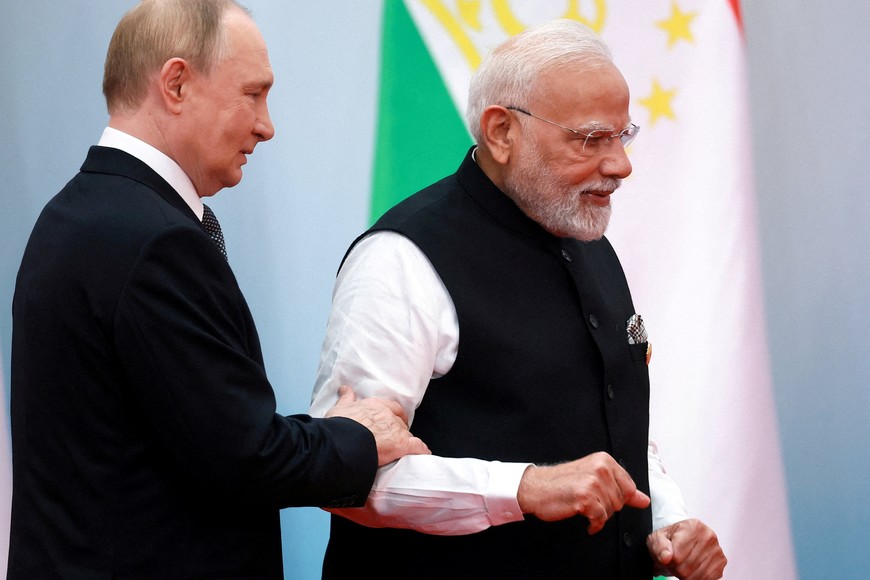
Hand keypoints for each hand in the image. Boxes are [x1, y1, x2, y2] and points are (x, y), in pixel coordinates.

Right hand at [324, 385, 429, 465]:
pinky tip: (423, 453)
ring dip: (406, 441)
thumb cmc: (339, 426)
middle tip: (394, 438)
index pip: (392, 407)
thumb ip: (346, 399)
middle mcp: (388, 415)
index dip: (394, 415)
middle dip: (398, 430)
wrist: (343, 442)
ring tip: (403, 450)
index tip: (392, 420)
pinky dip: (421, 450)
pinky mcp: (401, 444)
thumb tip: (345, 389)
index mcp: (375, 405)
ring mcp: (396, 429)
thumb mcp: (340, 408)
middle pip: (400, 422)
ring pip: (407, 434)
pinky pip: (417, 446)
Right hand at [516, 452, 649, 533]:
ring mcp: (593, 483)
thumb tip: (644, 500)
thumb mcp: (592, 478)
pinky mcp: (585, 498)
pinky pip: (601, 519)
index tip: (601, 497)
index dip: (616, 498)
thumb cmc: (561, 483)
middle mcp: (601, 468)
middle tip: (587, 501)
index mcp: (604, 460)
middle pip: (621, 501)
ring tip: (583, 508)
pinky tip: (586, 521)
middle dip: (606, 507)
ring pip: (611, 511)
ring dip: (598, 516)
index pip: (629, 487)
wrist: (535, 487)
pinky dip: (594, 524)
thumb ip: (620, 488)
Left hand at [646, 518, 726, 579]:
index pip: (677, 556)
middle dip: (676, 568)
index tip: (667, 555)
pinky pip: (706, 579)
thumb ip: (660, 547)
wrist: (679, 542)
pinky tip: (692, 568)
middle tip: (674, 561)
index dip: (668, 561)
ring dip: (685, 574)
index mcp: (693, 526)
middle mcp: (709, 536)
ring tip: (683, 563)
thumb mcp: (657, 539)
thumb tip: (666, 557)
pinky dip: (696, 578)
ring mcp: (717, 550)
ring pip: (696, 576)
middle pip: (686, 568)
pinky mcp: (721, 562)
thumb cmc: (668, 540)